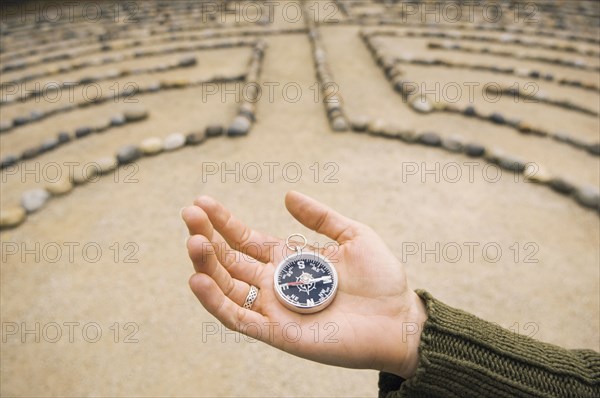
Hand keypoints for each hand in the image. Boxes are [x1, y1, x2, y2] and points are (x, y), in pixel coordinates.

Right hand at [181, 191, 426, 377]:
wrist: (400, 319)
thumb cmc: (382, 279)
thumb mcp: (353, 235)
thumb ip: (319, 217)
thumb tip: (287, 195)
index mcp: (289, 260)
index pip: (246, 239)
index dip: (224, 221)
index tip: (202, 201)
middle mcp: (275, 283)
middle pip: (230, 260)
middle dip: (208, 236)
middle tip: (188, 214)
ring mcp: (274, 308)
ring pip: (227, 287)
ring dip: (207, 265)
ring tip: (193, 241)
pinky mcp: (277, 331)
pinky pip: (237, 318)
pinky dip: (214, 301)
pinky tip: (198, 279)